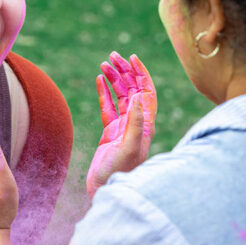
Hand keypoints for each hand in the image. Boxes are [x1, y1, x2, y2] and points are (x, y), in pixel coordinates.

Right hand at [86, 52, 156, 197]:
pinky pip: (107, 107)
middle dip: (125, 71)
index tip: (132, 58)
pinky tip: (98, 80)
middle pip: (133, 89)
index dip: (141, 73)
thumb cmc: (120, 172)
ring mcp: (123, 127)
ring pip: (119, 96)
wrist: (105, 189)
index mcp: (145, 124)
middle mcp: (136, 123)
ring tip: (103, 64)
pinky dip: (103, 92)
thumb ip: (135, 123)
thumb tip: (137, 97)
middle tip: (112, 55)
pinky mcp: (110, 132)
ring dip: (113, 78)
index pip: (147, 92)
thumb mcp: (129, 147)